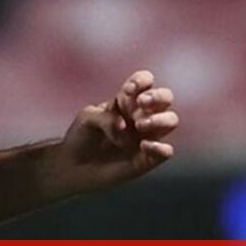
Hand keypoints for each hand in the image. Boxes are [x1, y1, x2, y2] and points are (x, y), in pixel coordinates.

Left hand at [47, 70, 177, 195]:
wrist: (74, 165)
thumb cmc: (81, 136)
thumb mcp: (87, 118)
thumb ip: (105, 118)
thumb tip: (125, 127)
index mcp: (126, 101)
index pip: (145, 82)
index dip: (142, 80)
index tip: (128, 90)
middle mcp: (141, 116)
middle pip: (166, 97)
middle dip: (158, 96)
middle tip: (141, 103)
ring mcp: (147, 136)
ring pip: (171, 121)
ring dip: (159, 119)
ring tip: (139, 125)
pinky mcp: (148, 159)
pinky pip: (166, 151)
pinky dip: (160, 147)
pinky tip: (143, 145)